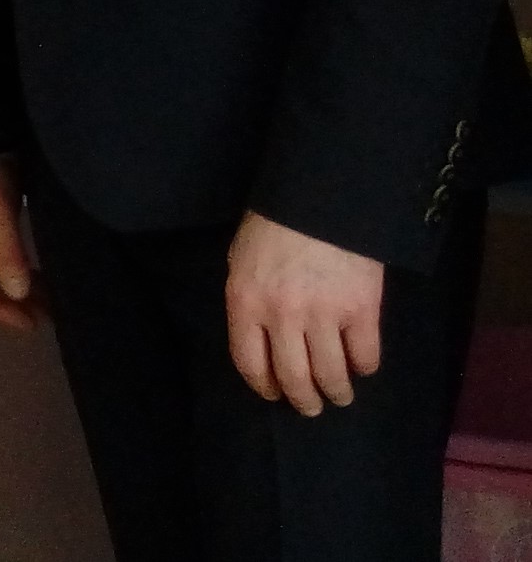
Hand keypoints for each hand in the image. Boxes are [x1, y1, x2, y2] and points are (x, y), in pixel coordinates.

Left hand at [227, 211, 386, 414]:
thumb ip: (247, 301)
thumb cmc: (273, 226)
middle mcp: (282, 317)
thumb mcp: (241, 262)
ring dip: (336, 392)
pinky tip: (361, 366)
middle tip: (310, 407)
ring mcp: (324, 315)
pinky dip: (364, 367)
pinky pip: (365, 354)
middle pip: (293, 377)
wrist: (321, 199)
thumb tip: (259, 338)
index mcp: (245, 303)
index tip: (273, 394)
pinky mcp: (362, 310)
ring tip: (339, 396)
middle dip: (303, 400)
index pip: (250, 363)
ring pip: (331, 373)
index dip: (263, 386)